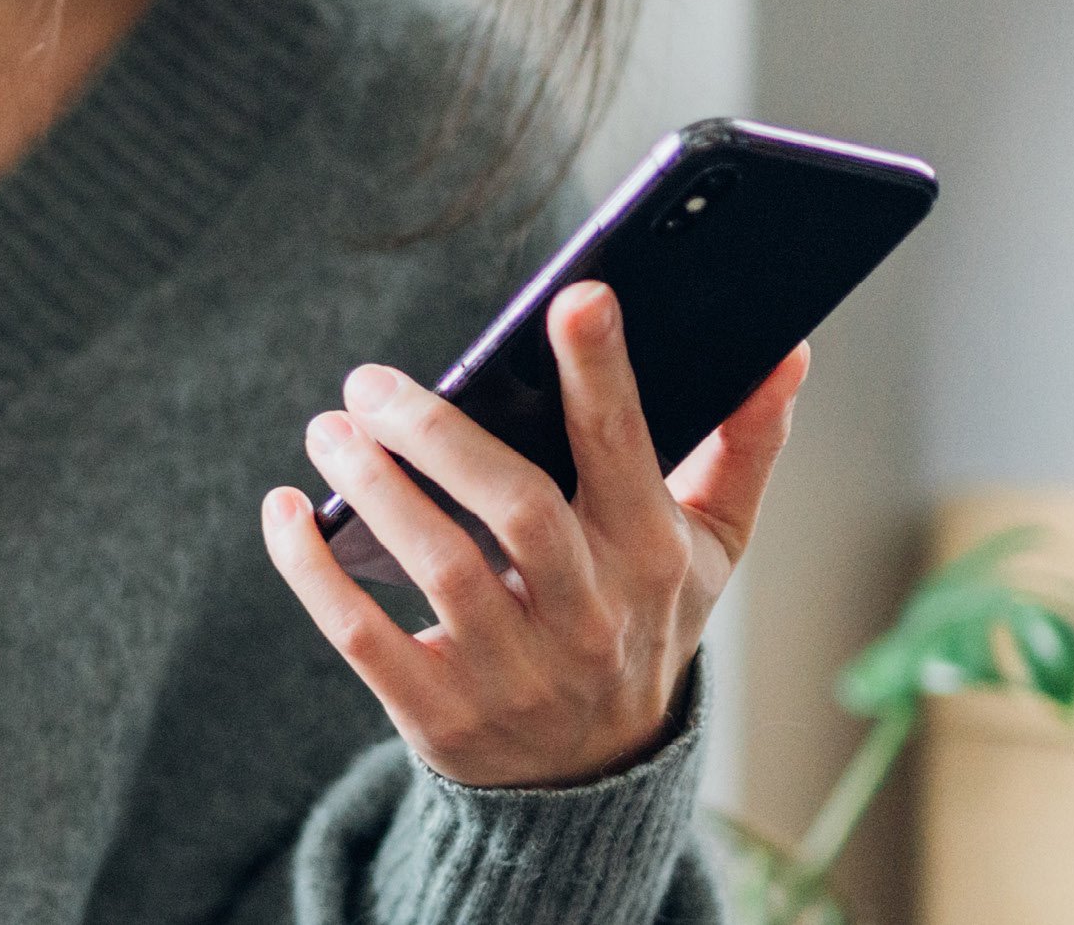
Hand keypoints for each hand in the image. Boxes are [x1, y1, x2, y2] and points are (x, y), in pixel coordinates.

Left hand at [255, 282, 806, 788]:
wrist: (592, 778)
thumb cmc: (643, 624)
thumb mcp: (709, 548)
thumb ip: (745, 447)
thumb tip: (786, 349)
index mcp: (651, 556)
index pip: (624, 451)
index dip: (603, 373)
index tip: (576, 295)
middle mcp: (588, 616)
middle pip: (517, 508)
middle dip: (438, 432)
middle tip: (369, 381)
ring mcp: (513, 672)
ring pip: (438, 567)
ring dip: (372, 489)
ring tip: (329, 430)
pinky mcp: (439, 714)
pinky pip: (362, 636)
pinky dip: (313, 569)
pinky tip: (286, 509)